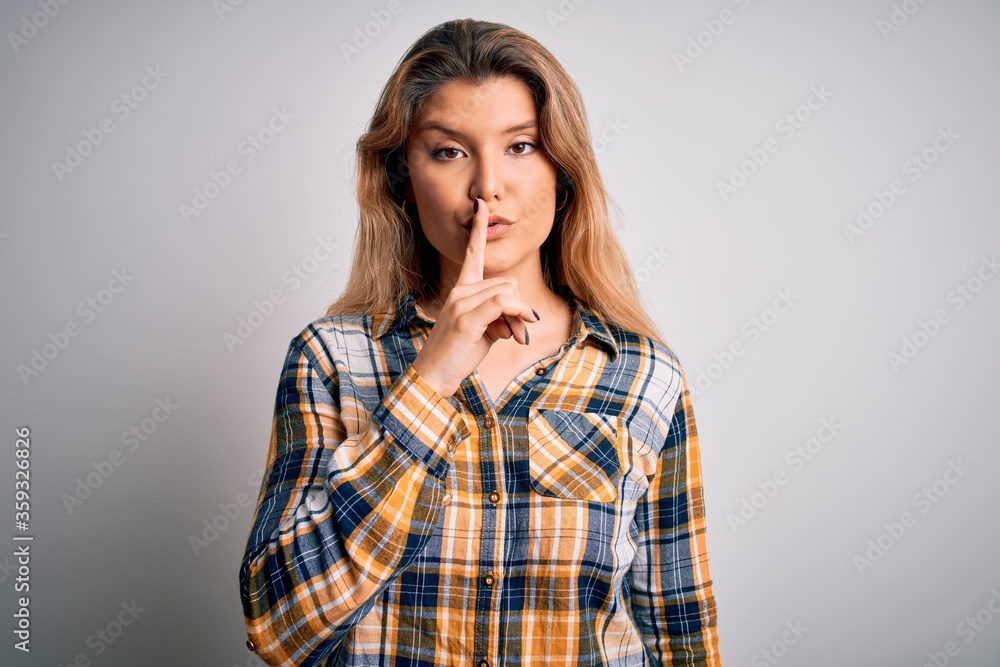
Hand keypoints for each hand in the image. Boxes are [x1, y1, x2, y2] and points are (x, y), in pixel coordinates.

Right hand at [410, 197, 539, 397]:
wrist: (433, 377)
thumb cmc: (457, 355)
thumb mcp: (484, 332)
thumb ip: (500, 316)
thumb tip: (522, 315)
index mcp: (460, 291)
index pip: (471, 254)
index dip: (478, 229)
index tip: (480, 204)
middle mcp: (459, 292)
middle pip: (508, 282)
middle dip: (518, 308)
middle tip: (514, 334)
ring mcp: (461, 303)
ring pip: (508, 292)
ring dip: (518, 318)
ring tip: (509, 340)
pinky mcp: (467, 318)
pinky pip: (503, 303)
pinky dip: (518, 313)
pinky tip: (519, 331)